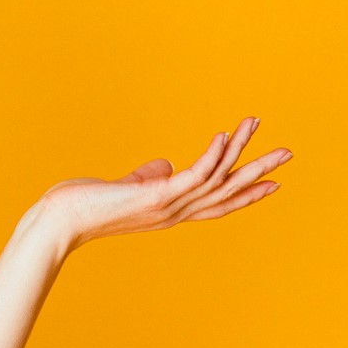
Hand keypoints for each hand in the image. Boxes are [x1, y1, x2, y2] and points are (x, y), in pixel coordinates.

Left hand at [36, 116, 291, 253]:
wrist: (60, 222)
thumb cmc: (86, 205)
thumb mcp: (124, 188)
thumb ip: (148, 177)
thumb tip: (164, 165)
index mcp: (170, 211)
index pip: (216, 203)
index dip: (246, 193)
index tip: (273, 183)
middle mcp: (174, 212)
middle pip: (227, 191)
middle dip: (258, 171)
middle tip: (288, 153)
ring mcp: (167, 206)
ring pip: (215, 178)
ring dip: (238, 149)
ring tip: (256, 124)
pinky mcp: (155, 196)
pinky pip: (193, 175)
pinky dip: (211, 155)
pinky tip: (222, 134)